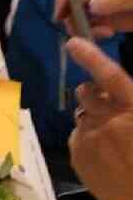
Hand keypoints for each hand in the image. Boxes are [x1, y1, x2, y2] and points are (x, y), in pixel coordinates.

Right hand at [55, 0, 132, 36]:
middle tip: (84, 33)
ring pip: (79, 10)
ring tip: (103, 34)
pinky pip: (90, 20)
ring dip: (84, 25)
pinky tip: (107, 34)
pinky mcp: (107, 10)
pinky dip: (93, 30)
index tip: (60, 17)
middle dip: (73, 16)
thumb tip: (92, 6)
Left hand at [67, 37, 132, 199]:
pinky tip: (104, 155)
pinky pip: (77, 137)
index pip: (110, 76)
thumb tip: (116, 95)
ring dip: (93, 119)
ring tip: (111, 138)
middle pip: (87, 93)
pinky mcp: (78, 157)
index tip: (73, 43)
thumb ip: (131, 102)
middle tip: (105, 105)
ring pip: (81, 116)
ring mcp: (90, 139)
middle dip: (93, 94)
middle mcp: (109, 121)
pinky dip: (87, 140)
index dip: (91, 57)